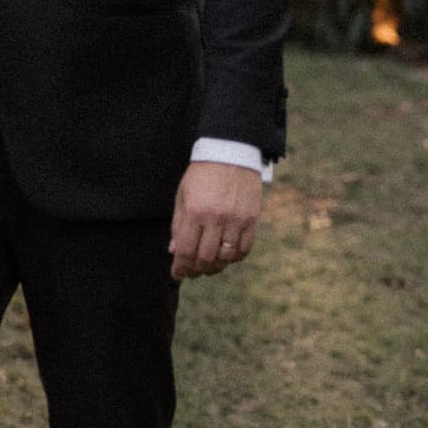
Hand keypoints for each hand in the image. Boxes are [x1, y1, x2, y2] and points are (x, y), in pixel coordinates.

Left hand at [169, 160, 261, 279]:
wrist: (230, 153)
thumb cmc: (201, 175)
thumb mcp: (183, 196)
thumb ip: (178, 225)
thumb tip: (174, 251)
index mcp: (195, 212)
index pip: (186, 250)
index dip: (180, 267)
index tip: (177, 274)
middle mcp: (216, 218)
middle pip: (206, 258)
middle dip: (196, 270)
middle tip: (192, 272)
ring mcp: (237, 220)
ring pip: (226, 257)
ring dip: (215, 266)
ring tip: (208, 266)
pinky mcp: (252, 220)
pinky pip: (244, 249)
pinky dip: (234, 257)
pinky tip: (226, 255)